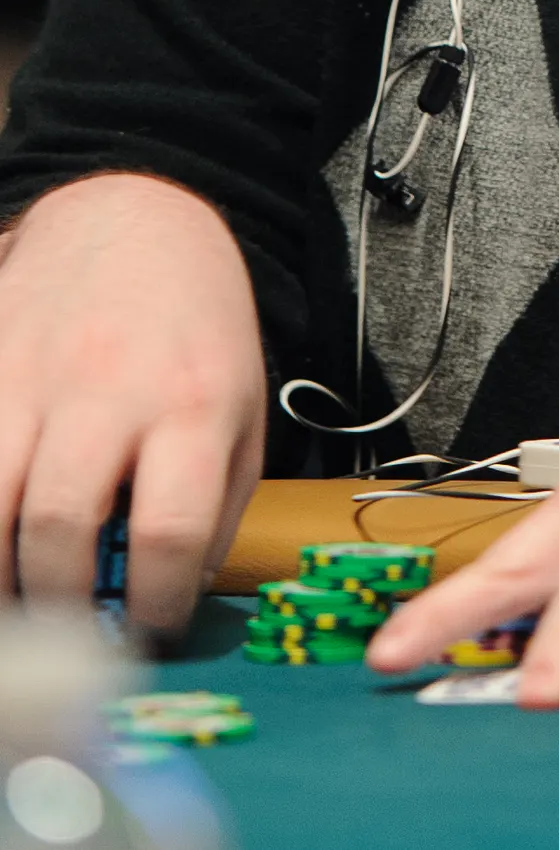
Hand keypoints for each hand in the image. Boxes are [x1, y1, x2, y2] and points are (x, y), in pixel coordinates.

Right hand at [0, 174, 266, 636]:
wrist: (138, 218)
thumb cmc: (196, 332)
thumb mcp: (241, 410)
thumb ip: (215, 507)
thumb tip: (172, 601)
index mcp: (194, 403)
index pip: (167, 531)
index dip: (152, 606)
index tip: (146, 632)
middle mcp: (110, 386)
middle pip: (58, 527)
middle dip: (56, 603)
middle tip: (68, 628)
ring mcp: (35, 371)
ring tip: (20, 594)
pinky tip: (0, 535)